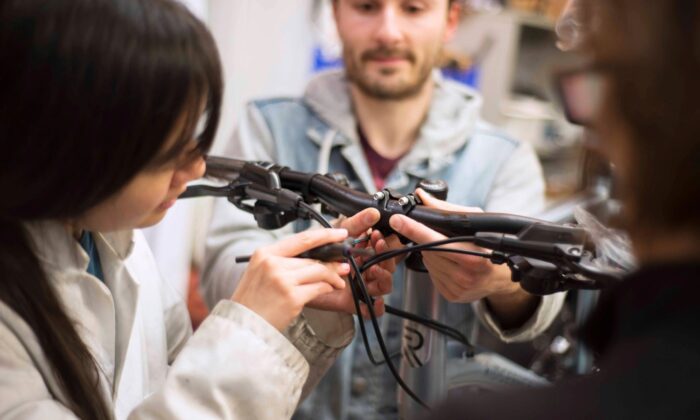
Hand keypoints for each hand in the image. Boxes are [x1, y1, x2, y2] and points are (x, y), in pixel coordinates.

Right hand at [232, 228, 349, 330]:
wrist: (243, 325)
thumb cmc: (253, 301)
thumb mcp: (260, 272)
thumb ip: (283, 261)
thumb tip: (313, 258)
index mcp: (265, 253)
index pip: (301, 239)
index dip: (324, 235)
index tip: (339, 234)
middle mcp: (273, 264)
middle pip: (312, 258)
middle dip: (332, 263)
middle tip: (343, 266)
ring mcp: (283, 280)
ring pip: (318, 271)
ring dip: (333, 276)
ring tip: (339, 281)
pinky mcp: (292, 297)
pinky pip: (318, 288)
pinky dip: (327, 288)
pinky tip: (329, 289)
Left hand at [307, 208, 396, 317]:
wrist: (298, 272)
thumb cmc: (320, 252)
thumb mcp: (339, 234)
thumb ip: (357, 223)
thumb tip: (373, 212)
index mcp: (366, 254)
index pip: (384, 250)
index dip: (385, 243)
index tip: (377, 235)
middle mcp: (365, 270)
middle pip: (388, 268)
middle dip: (386, 257)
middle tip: (377, 247)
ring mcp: (360, 286)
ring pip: (383, 286)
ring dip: (384, 277)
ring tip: (374, 269)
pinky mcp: (352, 302)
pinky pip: (370, 309)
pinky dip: (377, 307)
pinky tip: (375, 300)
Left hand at [389, 189, 536, 327]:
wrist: (500, 277)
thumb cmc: (488, 245)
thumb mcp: (474, 222)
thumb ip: (446, 209)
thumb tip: (422, 196)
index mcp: (473, 256)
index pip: (435, 240)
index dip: (414, 229)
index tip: (398, 220)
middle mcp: (464, 275)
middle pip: (427, 250)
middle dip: (426, 239)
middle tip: (438, 235)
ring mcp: (457, 287)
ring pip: (427, 262)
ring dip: (430, 252)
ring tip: (449, 251)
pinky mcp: (451, 295)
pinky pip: (431, 275)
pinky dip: (434, 265)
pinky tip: (448, 263)